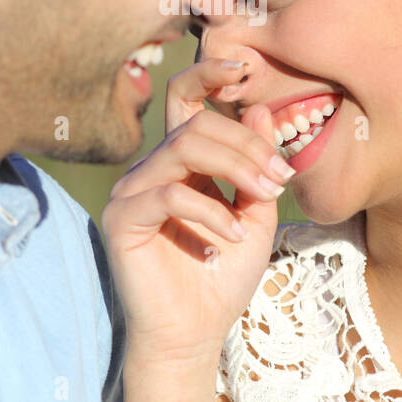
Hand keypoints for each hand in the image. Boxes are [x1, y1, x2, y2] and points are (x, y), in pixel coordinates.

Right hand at [101, 56, 292, 365]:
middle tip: (280, 177)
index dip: (208, 74)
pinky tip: (231, 238)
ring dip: (235, 169)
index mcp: (180, 161)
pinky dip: (209, 211)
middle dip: (246, 145)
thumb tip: (257, 108)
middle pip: (196, 125)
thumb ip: (256, 165)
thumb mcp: (255, 215)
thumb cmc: (223, 276)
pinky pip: (169, 193)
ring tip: (264, 199)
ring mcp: (131, 191)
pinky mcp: (122, 218)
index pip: (186, 101)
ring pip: (184, 149)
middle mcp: (151, 168)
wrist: (194, 334)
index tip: (244, 67)